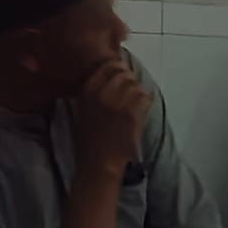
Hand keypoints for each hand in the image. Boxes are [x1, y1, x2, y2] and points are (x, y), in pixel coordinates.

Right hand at [74, 56, 150, 172]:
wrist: (99, 163)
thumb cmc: (90, 139)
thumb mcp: (82, 109)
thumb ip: (93, 90)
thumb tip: (107, 72)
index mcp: (87, 90)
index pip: (107, 65)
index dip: (116, 69)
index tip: (119, 75)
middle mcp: (102, 93)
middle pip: (124, 72)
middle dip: (128, 80)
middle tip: (127, 93)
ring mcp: (118, 102)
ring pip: (136, 85)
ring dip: (136, 93)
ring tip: (131, 105)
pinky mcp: (132, 113)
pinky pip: (145, 97)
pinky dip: (144, 104)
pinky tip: (138, 113)